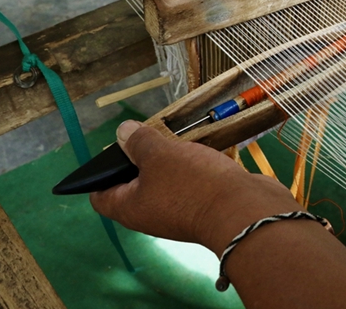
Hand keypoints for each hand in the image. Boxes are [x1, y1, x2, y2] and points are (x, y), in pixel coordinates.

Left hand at [90, 121, 300, 253]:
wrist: (245, 210)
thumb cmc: (194, 185)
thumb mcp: (161, 156)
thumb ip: (140, 142)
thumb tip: (123, 131)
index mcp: (130, 208)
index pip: (100, 195)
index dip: (100, 172)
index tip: (114, 149)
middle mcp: (151, 213)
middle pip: (135, 185)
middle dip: (141, 159)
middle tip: (149, 136)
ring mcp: (178, 211)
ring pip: (165, 182)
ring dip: (170, 162)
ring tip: (177, 140)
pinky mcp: (204, 205)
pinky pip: (190, 184)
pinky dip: (193, 168)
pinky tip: (201, 151)